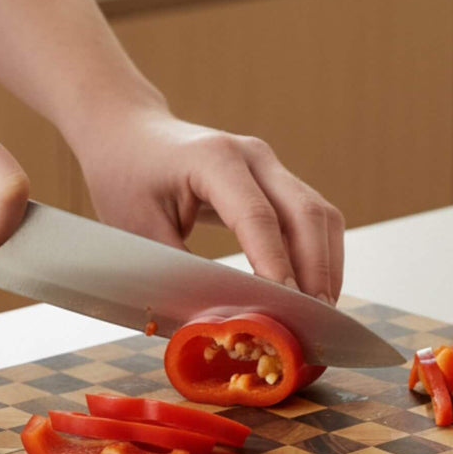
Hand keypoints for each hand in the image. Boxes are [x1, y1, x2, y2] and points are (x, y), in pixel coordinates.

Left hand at [73, 106, 344, 301]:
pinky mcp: (276, 178)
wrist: (128, 132)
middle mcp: (252, 156)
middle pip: (305, 212)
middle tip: (314, 319)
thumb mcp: (137, 229)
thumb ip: (178, 271)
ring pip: (320, 214)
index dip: (275, 264)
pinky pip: (312, 216)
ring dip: (326, 263)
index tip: (286, 307)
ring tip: (320, 310)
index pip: (257, 217)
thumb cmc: (126, 177)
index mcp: (212, 160)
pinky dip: (319, 253)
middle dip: (316, 269)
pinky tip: (312, 287)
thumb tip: (216, 321)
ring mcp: (269, 164)